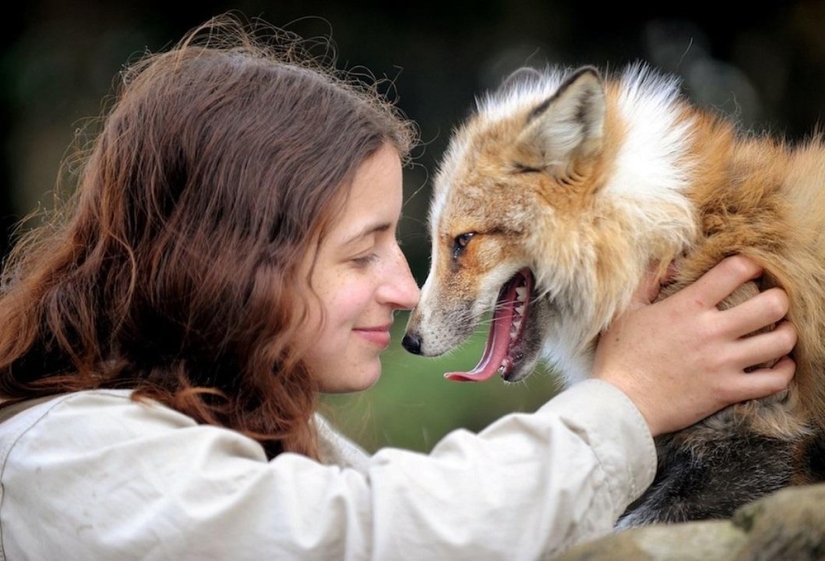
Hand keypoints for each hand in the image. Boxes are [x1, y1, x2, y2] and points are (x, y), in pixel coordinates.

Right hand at [592, 255, 796, 435]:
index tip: (753, 269)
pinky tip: (780, 364)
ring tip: (779, 331)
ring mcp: (723, 363)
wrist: (620, 403)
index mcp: (687, 306)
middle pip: (771, 305)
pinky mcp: (727, 391)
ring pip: (780, 342)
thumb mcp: (626, 310)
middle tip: (773, 301)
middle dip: (779, 298)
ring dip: (785, 333)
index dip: (752, 264)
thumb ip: (650, 280)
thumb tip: (675, 263)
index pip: (735, 271)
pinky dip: (784, 371)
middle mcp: (711, 331)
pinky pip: (774, 381)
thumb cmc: (619, 356)